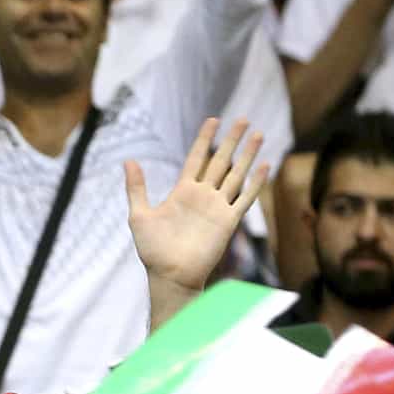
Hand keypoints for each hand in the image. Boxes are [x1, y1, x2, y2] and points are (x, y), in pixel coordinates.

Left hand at [125, 116, 267, 295]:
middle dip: (231, 140)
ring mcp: (217, 207)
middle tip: (242, 118)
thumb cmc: (152, 250)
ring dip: (248, 155)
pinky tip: (265, 165)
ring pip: (236, 174)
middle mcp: (203, 195)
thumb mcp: (139, 215)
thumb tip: (128, 160)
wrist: (170, 274)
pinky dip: (256, 182)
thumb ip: (137, 187)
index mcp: (182, 191)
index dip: (204, 139)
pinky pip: (245, 198)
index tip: (213, 120)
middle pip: (221, 161)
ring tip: (258, 134)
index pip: (196, 158)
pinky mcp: (228, 221)